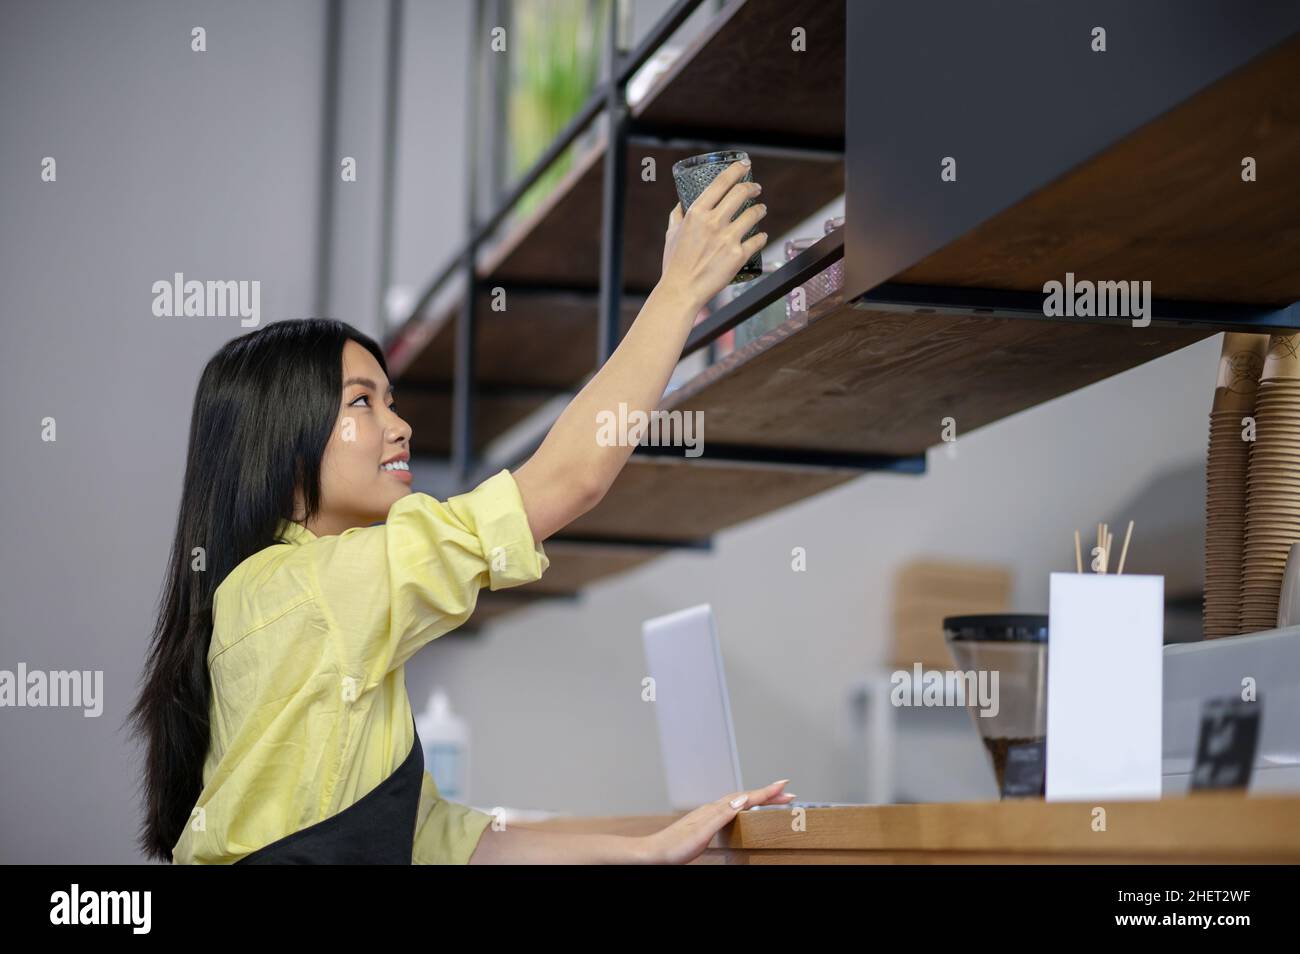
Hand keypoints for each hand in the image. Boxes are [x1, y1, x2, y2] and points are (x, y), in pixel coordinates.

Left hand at [637, 779, 793, 863]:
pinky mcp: (706, 824)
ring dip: (757, 799)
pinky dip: (745, 807)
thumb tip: (743, 799)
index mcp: (714, 810)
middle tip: (787, 793)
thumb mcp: (701, 832)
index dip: (766, 792)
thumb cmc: (674, 847)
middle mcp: (712, 809)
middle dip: (767, 794)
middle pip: (745, 797)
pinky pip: (732, 810)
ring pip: (739, 802)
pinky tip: (744, 811)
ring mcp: (709, 816)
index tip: (784, 785)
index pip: (745, 798)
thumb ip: (722, 814)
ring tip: (773, 798)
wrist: (653, 854)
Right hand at [660, 159, 768, 312]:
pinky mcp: (738, 256)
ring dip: (760, 209)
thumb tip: (681, 204)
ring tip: (761, 210)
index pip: (721, 182)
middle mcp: (714, 222)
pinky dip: (761, 237)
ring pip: (754, 214)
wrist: (681, 290)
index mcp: (696, 213)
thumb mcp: (671, 234)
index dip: (736, 170)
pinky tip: (761, 236)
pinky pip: (758, 240)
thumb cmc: (674, 263)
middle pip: (741, 193)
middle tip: (755, 188)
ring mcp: (728, 239)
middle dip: (752, 187)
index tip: (744, 165)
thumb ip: (677, 216)